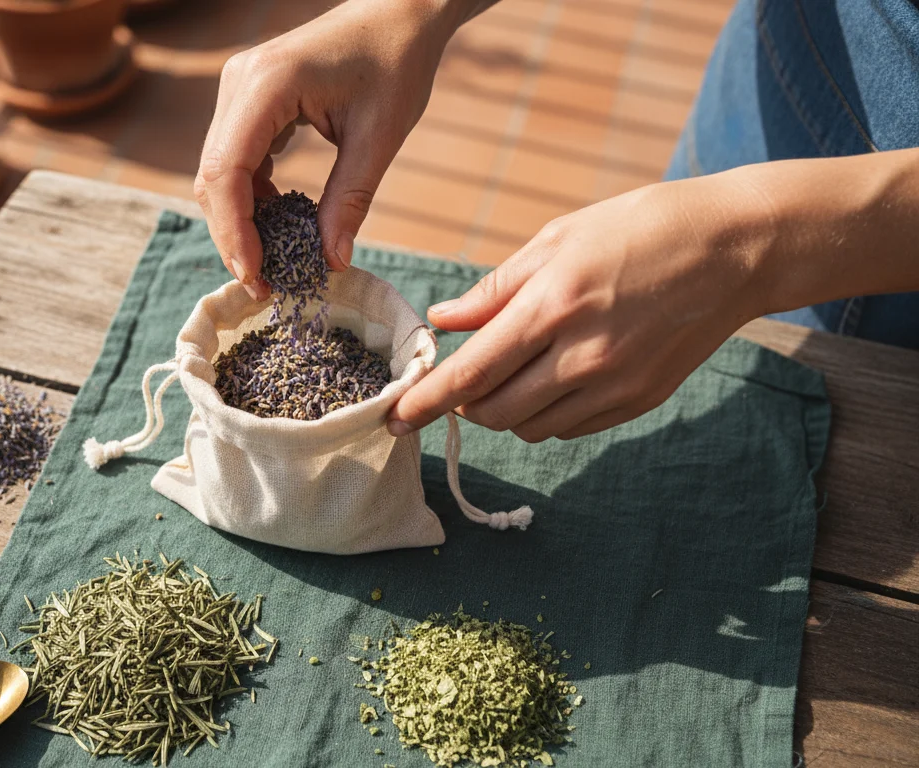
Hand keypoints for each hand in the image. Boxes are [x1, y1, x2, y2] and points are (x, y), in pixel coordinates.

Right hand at [195, 0, 480, 298]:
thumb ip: (351, 200)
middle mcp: (238, 83)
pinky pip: (234, 159)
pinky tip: (280, 223)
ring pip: (217, 172)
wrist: (399, 12)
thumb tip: (331, 263)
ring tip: (273, 263)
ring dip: (240, 221)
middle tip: (265, 285)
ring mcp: (238, 89)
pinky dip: (251, 198)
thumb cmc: (396, 62)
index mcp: (266, 84)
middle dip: (234, 236)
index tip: (257, 278)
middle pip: (212, 177)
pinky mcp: (247, 100)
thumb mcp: (379, 137)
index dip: (235, 232)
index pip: (227, 172)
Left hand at [388, 174, 775, 441]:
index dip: (425, 402)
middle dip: (462, 406)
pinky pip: (570, 427)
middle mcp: (583, 355)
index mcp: (554, 305)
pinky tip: (552, 378)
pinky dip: (546, 413)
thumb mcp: (558, 239)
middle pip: (495, 412)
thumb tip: (442, 321)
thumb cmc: (640, 228)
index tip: (394, 418)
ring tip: (509, 372)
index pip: (471, 373)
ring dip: (503, 411)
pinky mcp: (640, 401)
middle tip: (457, 383)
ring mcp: (615, 384)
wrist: (737, 248)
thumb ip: (495, 290)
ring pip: (531, 427)